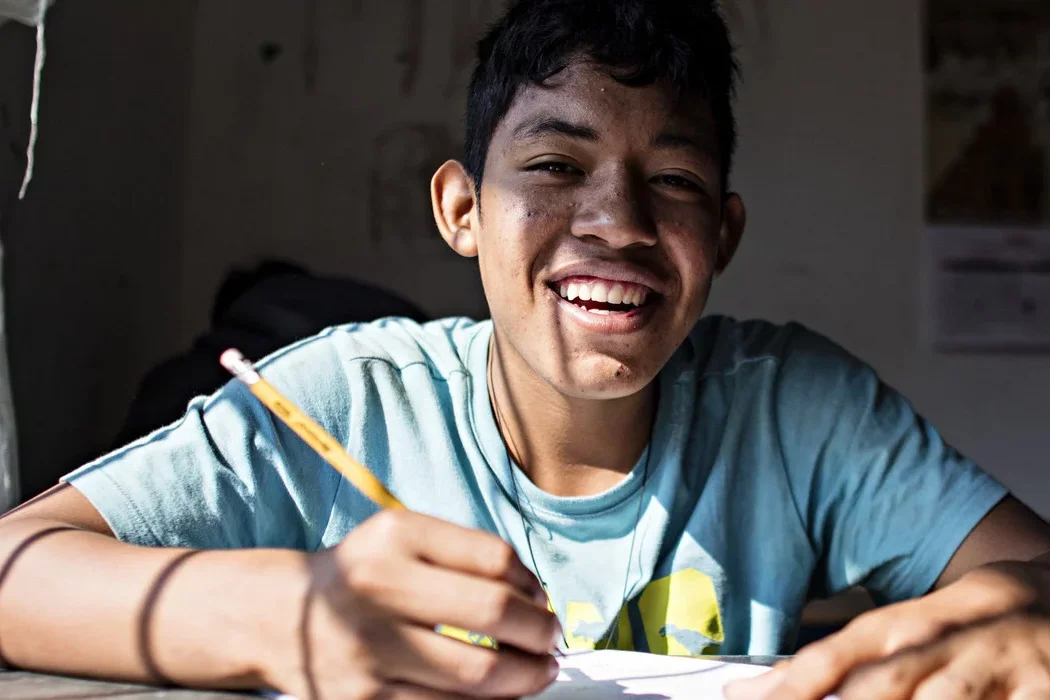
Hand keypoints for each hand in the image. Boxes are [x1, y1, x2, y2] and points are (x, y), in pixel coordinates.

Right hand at [265, 510, 560, 699]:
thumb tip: (535, 593)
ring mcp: (368, 650)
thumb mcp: (405, 536)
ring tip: (538, 670)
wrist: (279, 616)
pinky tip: (499, 693)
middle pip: (492, 614)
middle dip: (541, 632)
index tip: (542, 599)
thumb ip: (469, 551)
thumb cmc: (363, 572)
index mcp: (394, 539)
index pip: (493, 560)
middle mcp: (377, 589)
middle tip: (552, 640)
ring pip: (477, 675)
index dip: (533, 583)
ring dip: (526, 676)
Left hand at [725, 568, 1040, 699]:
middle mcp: (948, 642)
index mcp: (909, 622)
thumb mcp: (906, 628)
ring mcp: (999, 672)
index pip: (840, 652)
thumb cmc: (971, 622)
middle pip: (883, 684)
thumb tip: (748, 690)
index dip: (793, 683)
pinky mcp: (1041, 695)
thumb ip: (834, 662)